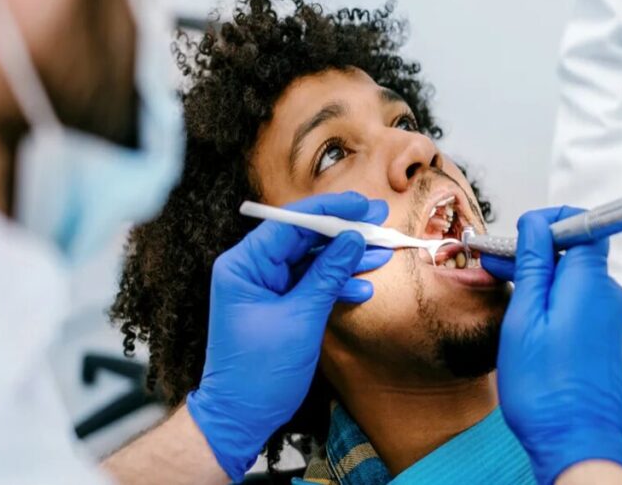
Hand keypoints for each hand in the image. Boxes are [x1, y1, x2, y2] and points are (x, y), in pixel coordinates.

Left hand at [186, 192, 388, 480]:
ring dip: (345, 259)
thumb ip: (327, 274)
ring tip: (381, 253)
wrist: (240, 418)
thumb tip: (351, 239)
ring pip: (310, 261)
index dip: (329, 210)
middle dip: (342, 232)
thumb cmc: (258, 373)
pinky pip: (309, 284)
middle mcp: (251, 270)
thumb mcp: (301, 318)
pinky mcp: (278, 306)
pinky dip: (335, 284)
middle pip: (302, 238)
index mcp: (244, 265)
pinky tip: (362, 287)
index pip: (289, 223)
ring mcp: (264, 288)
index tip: (361, 205)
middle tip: (378, 221)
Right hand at [497, 207, 621, 484]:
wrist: (579, 444)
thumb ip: (533, 264)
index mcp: (590, 282)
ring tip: (504, 287)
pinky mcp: (607, 337)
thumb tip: (536, 224)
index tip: (516, 235)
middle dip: (536, 249)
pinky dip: (554, 299)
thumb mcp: (525, 317)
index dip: (548, 221)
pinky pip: (580, 302)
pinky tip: (527, 314)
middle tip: (495, 261)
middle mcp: (609, 294)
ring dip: (542, 276)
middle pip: (576, 250)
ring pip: (574, 278)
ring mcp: (612, 317)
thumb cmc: (547, 390)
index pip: (583, 223)